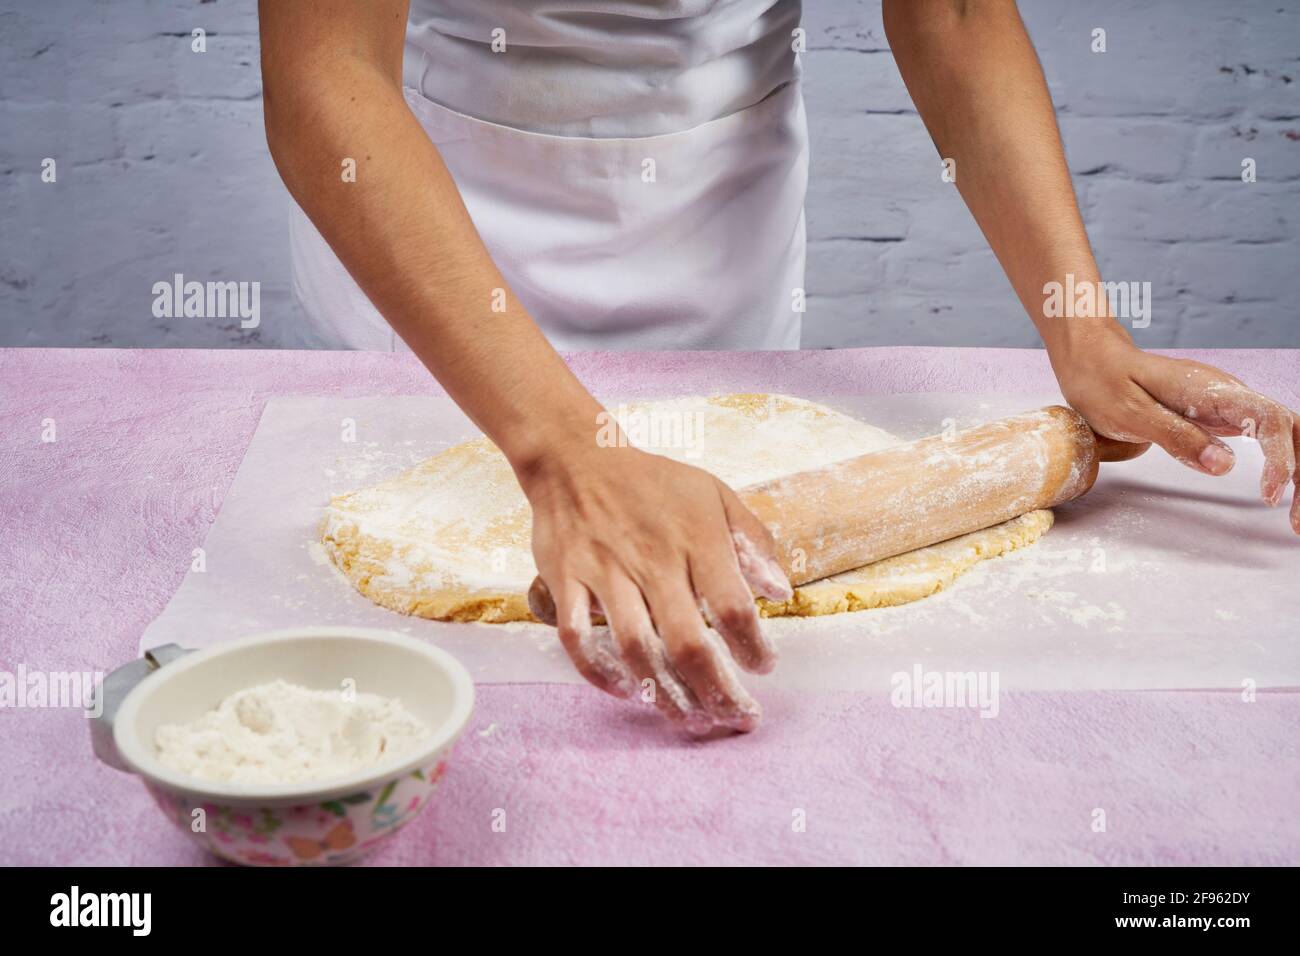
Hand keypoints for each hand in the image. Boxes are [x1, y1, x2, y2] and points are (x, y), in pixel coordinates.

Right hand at [518, 440, 791, 732]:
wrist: (577, 458)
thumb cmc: (653, 482)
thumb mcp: (715, 494)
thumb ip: (753, 541)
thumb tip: (781, 592)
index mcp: (696, 537)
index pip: (732, 605)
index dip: (752, 646)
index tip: (763, 667)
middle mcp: (652, 559)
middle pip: (687, 642)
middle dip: (715, 690)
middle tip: (735, 717)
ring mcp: (604, 572)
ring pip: (635, 648)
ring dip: (665, 694)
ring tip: (690, 720)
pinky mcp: (567, 580)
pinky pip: (576, 637)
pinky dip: (599, 672)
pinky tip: (627, 691)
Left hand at [1054, 335, 1299, 532]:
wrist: (1096, 360)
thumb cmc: (1106, 384)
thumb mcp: (1130, 414)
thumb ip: (1176, 437)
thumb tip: (1224, 465)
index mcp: (1210, 390)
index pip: (1268, 419)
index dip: (1278, 458)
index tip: (1269, 495)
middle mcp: (1229, 394)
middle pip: (1290, 427)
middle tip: (1296, 522)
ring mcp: (1229, 404)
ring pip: (1285, 433)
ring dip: (1298, 471)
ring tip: (1295, 517)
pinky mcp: (1223, 415)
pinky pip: (1266, 437)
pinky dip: (1281, 464)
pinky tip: (1279, 491)